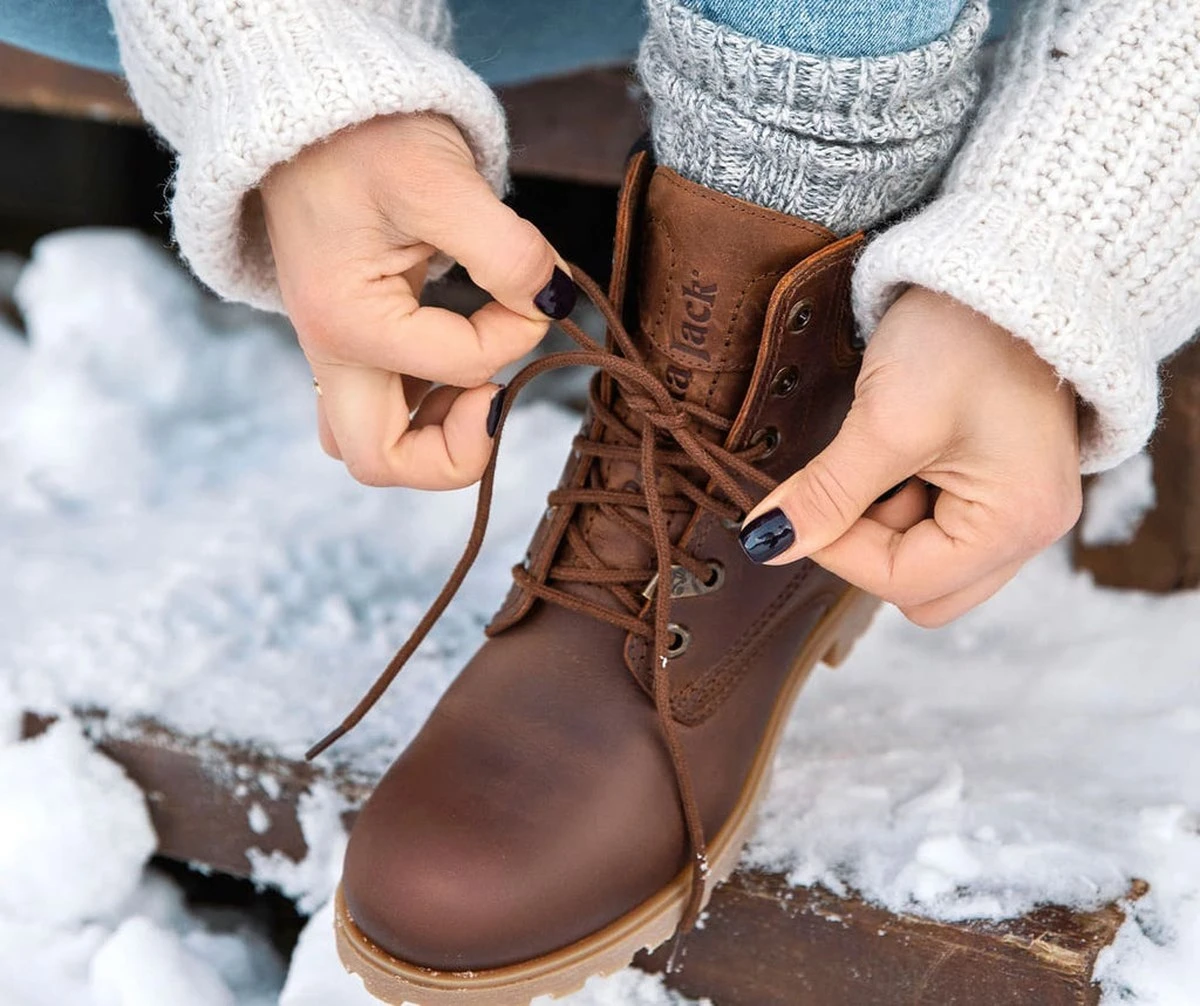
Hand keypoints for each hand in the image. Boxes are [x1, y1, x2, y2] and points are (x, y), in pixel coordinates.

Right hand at [261, 113, 573, 488]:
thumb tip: (555, 302)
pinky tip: (459, 364)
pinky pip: (379, 405)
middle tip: (495, 402)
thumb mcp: (442, 180)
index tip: (537, 285)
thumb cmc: (364, 135)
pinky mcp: (349, 339)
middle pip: (380, 460)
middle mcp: (328, 351)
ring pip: (372, 444)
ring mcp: (333, 351)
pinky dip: (423, 405)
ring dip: (433, 434)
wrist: (310, 105)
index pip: (460, 367)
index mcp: (345, 321)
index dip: (517, 332)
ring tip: (479, 386)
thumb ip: (506, 251)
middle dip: (453, 452)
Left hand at [740, 287, 1081, 626]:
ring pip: (926, 558)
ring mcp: (1019, 505)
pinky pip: (938, 521)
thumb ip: (828, 494)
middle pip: (923, 588)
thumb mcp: (886, 421)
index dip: (837, 550)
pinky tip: (900, 447)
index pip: (905, 583)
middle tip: (850, 480)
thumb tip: (768, 544)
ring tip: (883, 448)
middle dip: (870, 545)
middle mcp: (1032, 529)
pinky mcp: (1000, 479)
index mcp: (1017, 523)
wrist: (1009, 262)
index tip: (797, 505)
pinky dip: (902, 497)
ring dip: (884, 519)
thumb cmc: (963, 336)